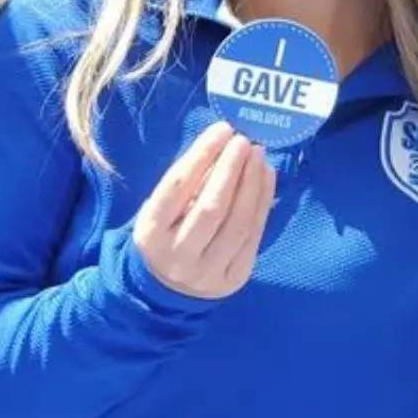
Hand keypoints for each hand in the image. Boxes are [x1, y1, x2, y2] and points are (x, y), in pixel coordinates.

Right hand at [133, 121, 274, 299]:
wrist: (168, 288)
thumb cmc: (166, 232)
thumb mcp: (162, 208)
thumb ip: (188, 181)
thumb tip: (224, 144)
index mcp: (151, 233)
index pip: (178, 187)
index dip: (202, 155)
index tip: (222, 129)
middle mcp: (178, 256)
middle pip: (211, 207)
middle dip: (231, 169)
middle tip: (244, 141)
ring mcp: (208, 271)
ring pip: (237, 223)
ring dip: (252, 183)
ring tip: (258, 155)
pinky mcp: (234, 278)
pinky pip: (254, 235)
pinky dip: (263, 201)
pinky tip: (266, 176)